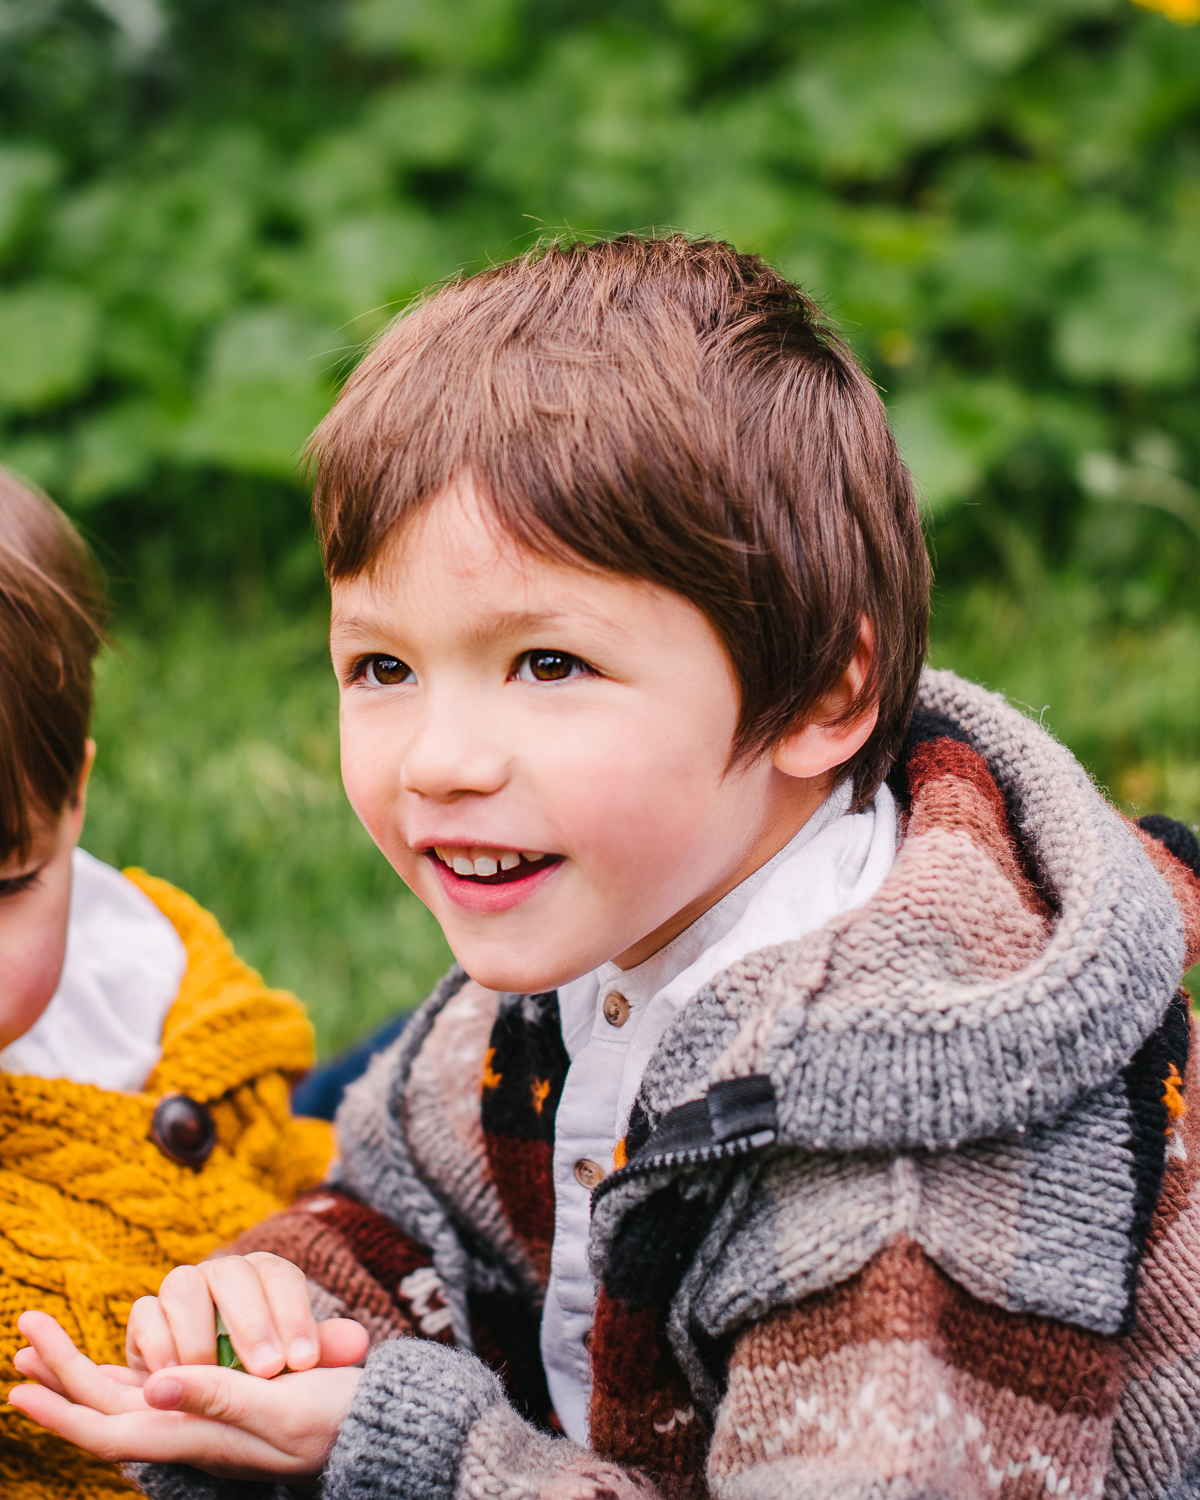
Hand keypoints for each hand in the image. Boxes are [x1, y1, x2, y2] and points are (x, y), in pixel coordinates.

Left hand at [10, 1311, 363, 1479]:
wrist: (370, 1425)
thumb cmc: (331, 1416)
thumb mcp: (281, 1408)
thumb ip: (217, 1397)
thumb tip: (155, 1387)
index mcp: (196, 1435)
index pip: (110, 1428)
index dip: (62, 1407)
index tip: (19, 1383)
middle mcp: (188, 1429)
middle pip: (106, 1408)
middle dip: (60, 1373)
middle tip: (23, 1332)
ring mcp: (200, 1417)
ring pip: (124, 1397)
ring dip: (82, 1373)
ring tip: (42, 1348)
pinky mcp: (216, 1401)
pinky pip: (153, 1390)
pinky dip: (121, 1373)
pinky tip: (107, 1364)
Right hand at [126, 1251, 365, 1378]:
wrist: (219, 1394)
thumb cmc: (266, 1371)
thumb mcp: (298, 1366)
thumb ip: (325, 1351)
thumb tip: (360, 1342)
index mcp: (266, 1274)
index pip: (283, 1278)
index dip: (294, 1316)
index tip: (304, 1363)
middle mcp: (222, 1273)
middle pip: (233, 1273)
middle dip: (251, 1322)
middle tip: (268, 1371)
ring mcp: (181, 1290)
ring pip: (183, 1284)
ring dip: (199, 1331)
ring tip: (215, 1376)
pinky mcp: (146, 1317)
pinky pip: (144, 1313)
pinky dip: (158, 1343)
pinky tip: (175, 1378)